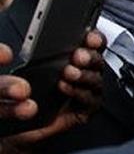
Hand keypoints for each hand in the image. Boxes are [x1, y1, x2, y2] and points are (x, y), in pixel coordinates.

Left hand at [0, 31, 104, 148]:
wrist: (17, 121)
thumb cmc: (21, 93)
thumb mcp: (28, 64)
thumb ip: (38, 50)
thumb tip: (40, 32)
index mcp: (74, 58)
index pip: (92, 43)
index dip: (94, 39)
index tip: (89, 37)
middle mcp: (84, 72)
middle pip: (98, 60)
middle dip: (90, 56)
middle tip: (78, 56)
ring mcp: (87, 91)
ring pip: (96, 79)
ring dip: (83, 75)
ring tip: (68, 72)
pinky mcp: (86, 109)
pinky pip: (90, 99)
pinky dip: (79, 93)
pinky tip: (65, 88)